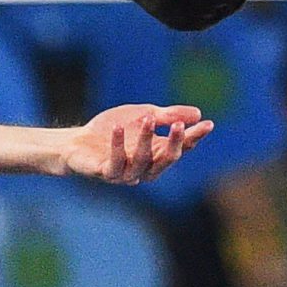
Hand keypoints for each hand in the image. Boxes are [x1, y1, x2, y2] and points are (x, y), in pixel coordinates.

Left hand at [62, 104, 212, 184]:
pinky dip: (118, 146)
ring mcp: (127, 173)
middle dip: (175, 142)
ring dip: (146, 140)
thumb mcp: (142, 115)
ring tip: (148, 118)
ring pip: (143, 161)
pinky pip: (115, 163)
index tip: (208, 124)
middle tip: (178, 125)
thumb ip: (167, 115)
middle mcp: (146, 167)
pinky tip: (118, 128)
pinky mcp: (107, 173)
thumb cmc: (113, 128)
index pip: (181, 148)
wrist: (78, 141)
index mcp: (158, 154)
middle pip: (167, 158)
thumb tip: (197, 113)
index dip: (194, 137)